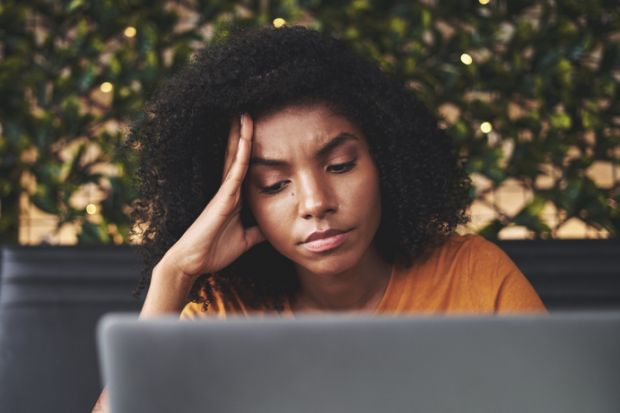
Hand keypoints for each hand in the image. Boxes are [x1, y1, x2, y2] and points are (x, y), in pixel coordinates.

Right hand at [159, 113, 264, 278]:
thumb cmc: (214, 250)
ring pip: (235, 157)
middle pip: (236, 155)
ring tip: (245, 113)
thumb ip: (258, 232)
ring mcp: (224, 192)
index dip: (249, 147)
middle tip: (249, 110)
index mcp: (234, 197)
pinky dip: (240, 155)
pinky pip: (234, 173)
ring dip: (240, 136)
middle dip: (242, 133)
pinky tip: (245, 139)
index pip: (244, 166)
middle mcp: (228, 190)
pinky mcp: (222, 199)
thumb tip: (274, 229)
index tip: (258, 129)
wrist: (192, 263)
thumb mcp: (246, 240)